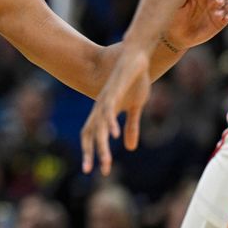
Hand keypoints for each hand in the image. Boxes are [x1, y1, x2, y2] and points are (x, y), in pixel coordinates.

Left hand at [81, 48, 149, 175]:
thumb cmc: (135, 80)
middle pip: (91, 134)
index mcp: (104, 111)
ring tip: (106, 162)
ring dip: (102, 145)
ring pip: (100, 126)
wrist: (137, 55)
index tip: (92, 170)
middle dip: (92, 154)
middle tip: (96, 171)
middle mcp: (101, 107)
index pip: (91, 134)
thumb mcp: (135, 107)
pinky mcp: (114, 91)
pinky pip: (109, 110)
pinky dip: (111, 123)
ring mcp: (106, 99)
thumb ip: (131, 127)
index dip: (90, 152)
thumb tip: (129, 148)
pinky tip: (113, 134)